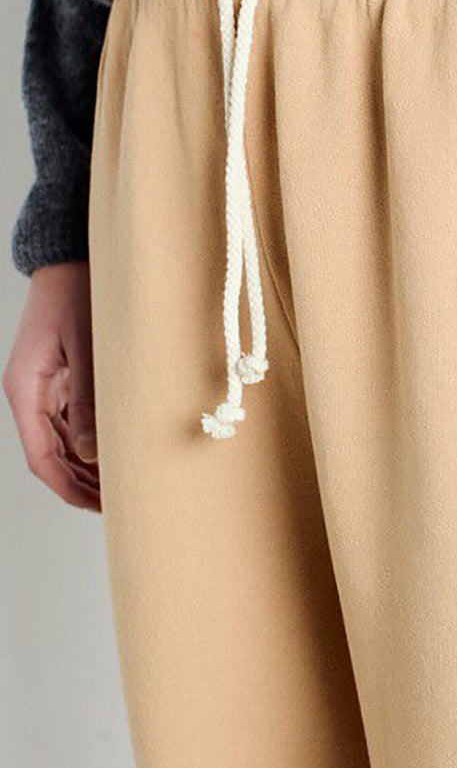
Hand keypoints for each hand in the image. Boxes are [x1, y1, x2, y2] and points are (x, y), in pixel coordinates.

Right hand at [4, 262, 100, 511]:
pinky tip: (113, 457)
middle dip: (80, 485)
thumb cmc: (76, 296)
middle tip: (119, 505)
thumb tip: (91, 452)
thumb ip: (87, 400)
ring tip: (120, 489)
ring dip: (86, 469)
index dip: (68, 487)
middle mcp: (29, 395)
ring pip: (61, 444)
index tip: (98, 507)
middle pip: (50, 456)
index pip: (42, 456)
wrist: (68, 261)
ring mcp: (41, 390)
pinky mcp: (57, 381)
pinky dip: (88, 445)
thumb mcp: (85, 348)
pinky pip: (69, 425)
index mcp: (25, 390)